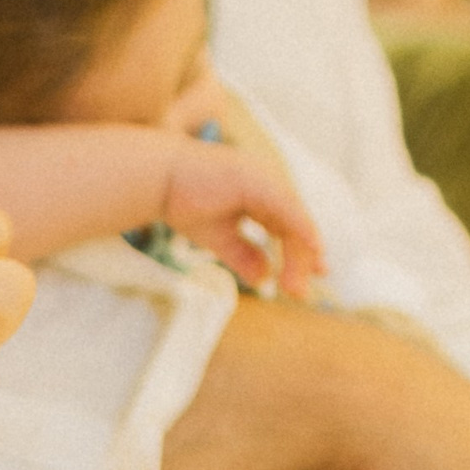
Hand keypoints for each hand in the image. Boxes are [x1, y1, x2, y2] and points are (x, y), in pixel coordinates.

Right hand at [154, 136, 324, 290]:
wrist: (155, 179)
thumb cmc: (180, 200)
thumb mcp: (219, 237)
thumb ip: (243, 255)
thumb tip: (264, 279)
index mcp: (260, 191)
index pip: (289, 223)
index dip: (302, 250)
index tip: (314, 275)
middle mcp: (268, 181)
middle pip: (295, 224)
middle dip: (301, 259)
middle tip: (299, 292)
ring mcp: (264, 177)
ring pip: (294, 219)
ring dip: (299, 253)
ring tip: (296, 284)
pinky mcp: (256, 179)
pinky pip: (287, 208)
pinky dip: (301, 228)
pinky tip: (310, 249)